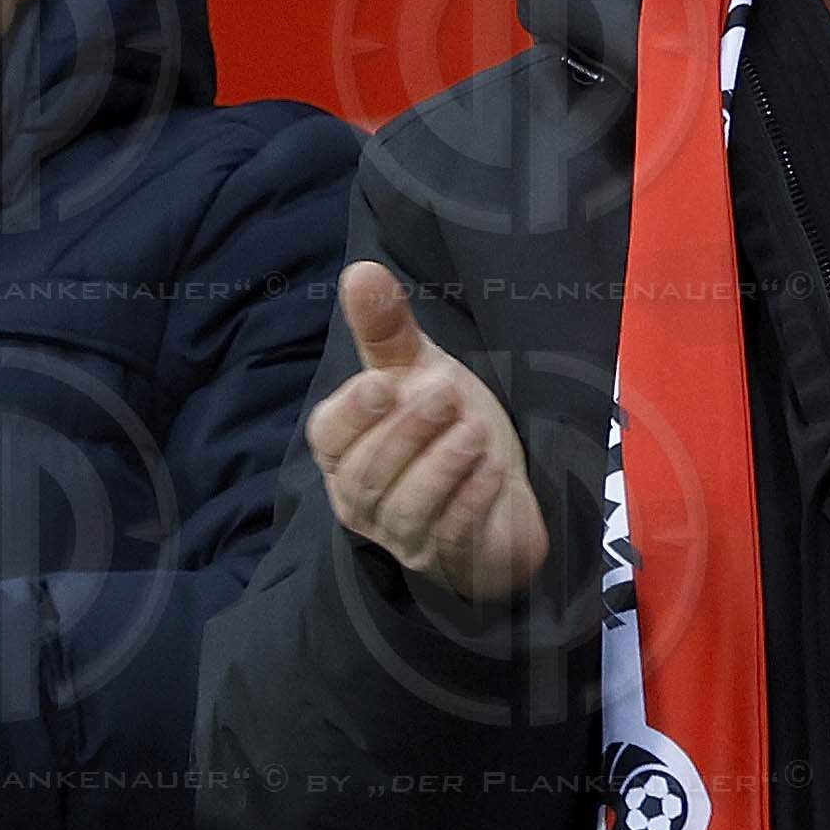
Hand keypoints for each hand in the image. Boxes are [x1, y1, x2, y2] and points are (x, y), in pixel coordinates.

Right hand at [308, 262, 546, 602]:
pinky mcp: (447, 559)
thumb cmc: (446, 425)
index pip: (329, 436)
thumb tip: (361, 270)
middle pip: (368, 473)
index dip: (354, 412)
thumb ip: (387, 329)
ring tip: (476, 430)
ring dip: (442, 466)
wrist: (499, 485)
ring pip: (406, 508)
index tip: (386, 383)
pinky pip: (450, 535)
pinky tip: (492, 470)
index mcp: (346, 450)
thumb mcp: (420, 370)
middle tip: (447, 395)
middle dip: (408, 432)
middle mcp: (363, 499)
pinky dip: (469, 501)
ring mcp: (403, 536)